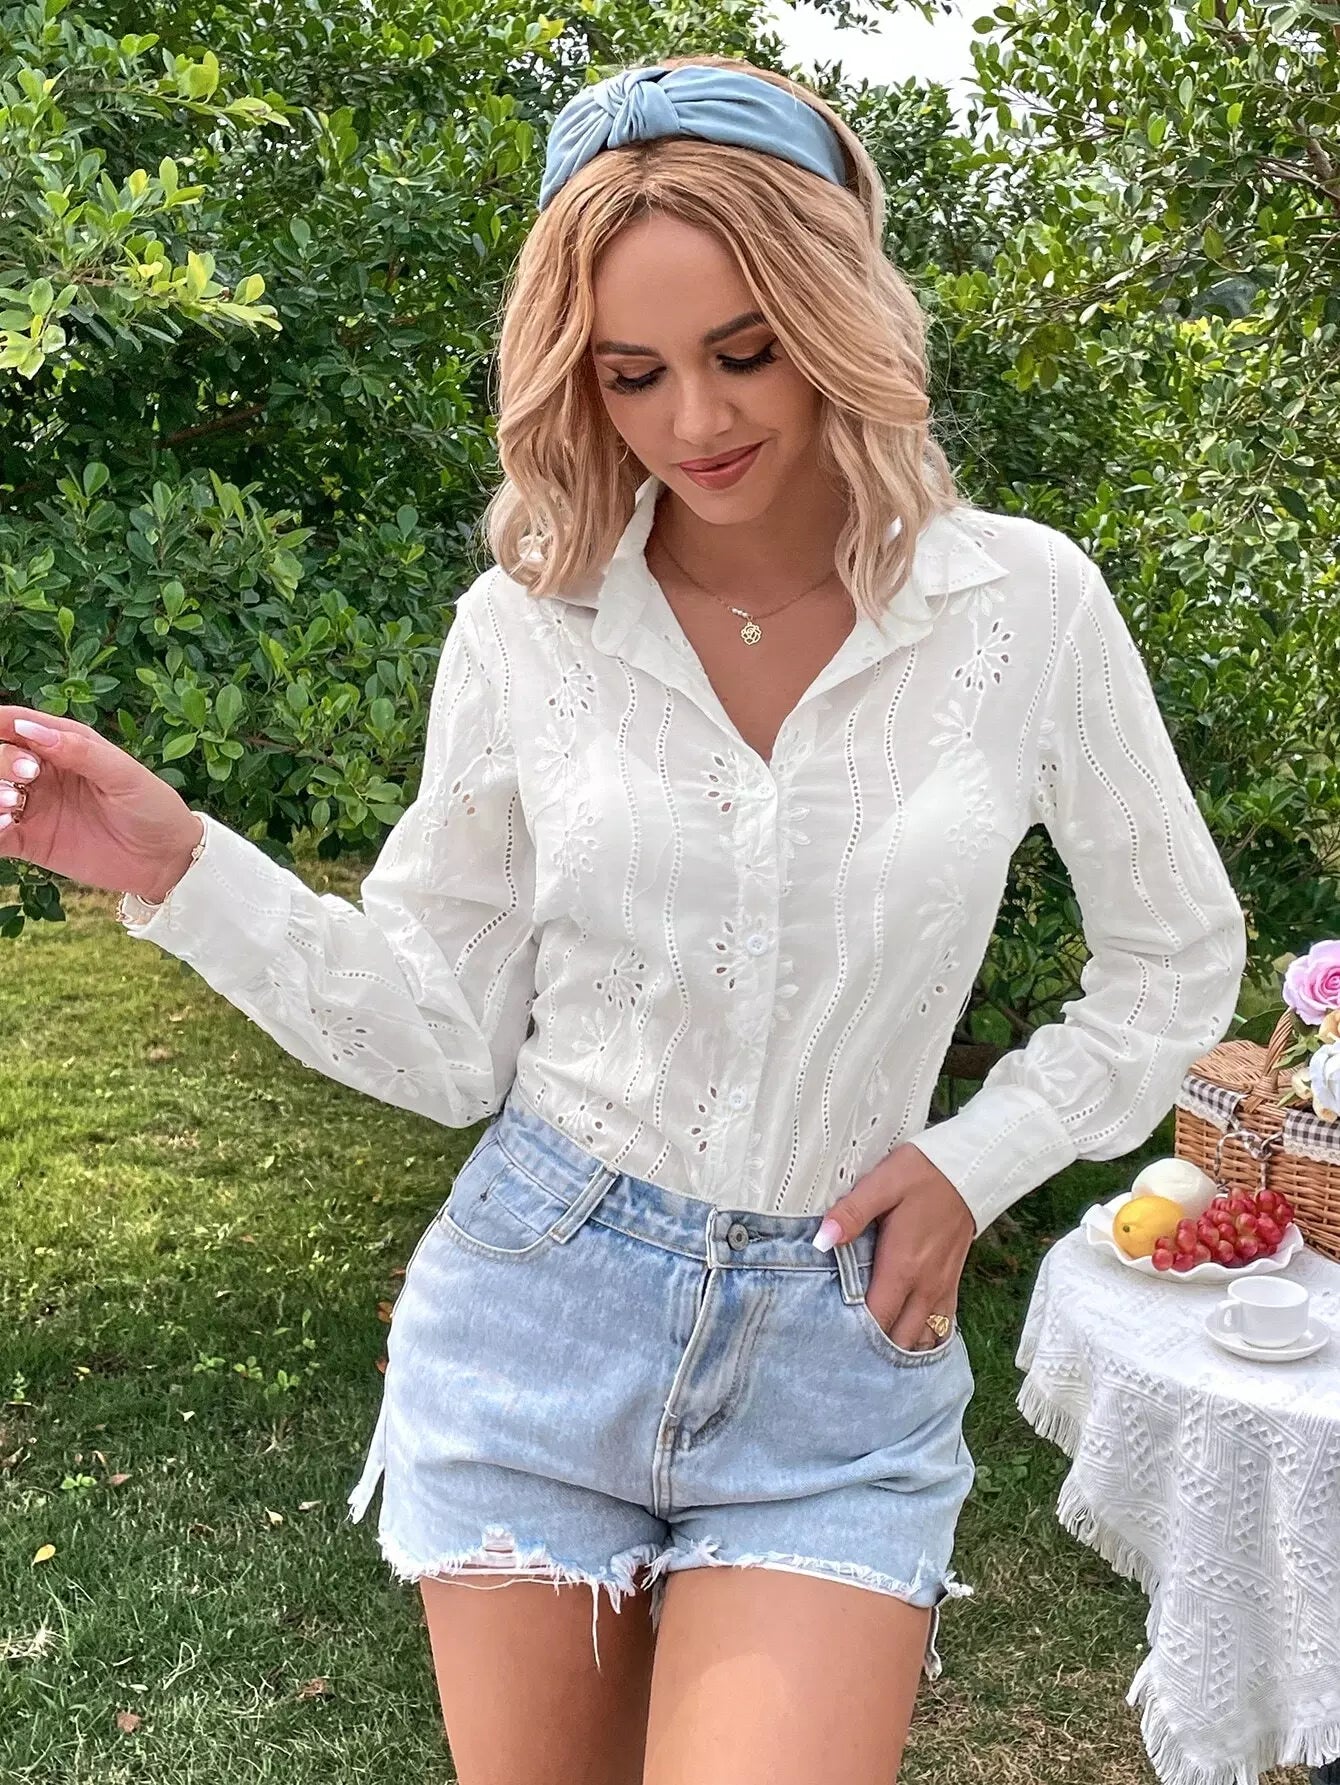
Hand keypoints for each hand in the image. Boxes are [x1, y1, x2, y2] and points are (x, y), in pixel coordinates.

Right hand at [0, 706, 204, 902]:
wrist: (167, 860)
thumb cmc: (153, 807)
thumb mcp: (124, 774)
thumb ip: (79, 751)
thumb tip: (29, 727)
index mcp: (63, 745)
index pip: (17, 724)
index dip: (2, 723)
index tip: (1, 732)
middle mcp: (41, 773)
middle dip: (1, 760)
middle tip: (28, 776)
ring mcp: (33, 807)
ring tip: (10, 803)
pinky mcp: (30, 841)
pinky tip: (5, 826)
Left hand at [815, 1142, 975, 1350]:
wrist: (969, 1170)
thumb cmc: (922, 1175)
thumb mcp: (882, 1185)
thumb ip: (851, 1213)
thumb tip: (822, 1239)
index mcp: (903, 1267)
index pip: (877, 1319)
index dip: (853, 1334)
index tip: (831, 1334)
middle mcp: (924, 1286)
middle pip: (899, 1339)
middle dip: (874, 1347)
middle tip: (846, 1342)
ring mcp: (941, 1288)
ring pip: (922, 1337)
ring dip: (900, 1344)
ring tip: (872, 1342)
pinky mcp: (952, 1283)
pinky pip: (941, 1325)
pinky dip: (923, 1335)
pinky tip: (906, 1332)